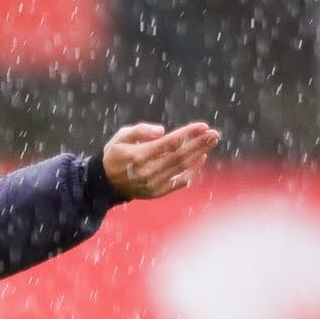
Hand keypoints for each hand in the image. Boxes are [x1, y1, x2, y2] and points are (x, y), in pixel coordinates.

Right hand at [100, 122, 220, 199]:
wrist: (104, 183)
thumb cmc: (115, 155)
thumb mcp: (121, 137)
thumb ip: (140, 131)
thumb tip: (162, 131)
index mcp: (139, 156)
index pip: (170, 143)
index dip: (188, 134)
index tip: (203, 126)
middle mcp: (148, 171)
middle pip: (180, 155)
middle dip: (199, 143)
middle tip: (215, 134)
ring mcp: (153, 184)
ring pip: (182, 167)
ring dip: (199, 154)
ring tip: (212, 142)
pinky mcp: (157, 192)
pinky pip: (179, 182)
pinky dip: (192, 171)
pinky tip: (202, 158)